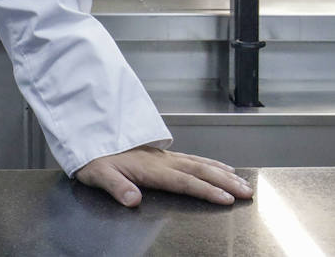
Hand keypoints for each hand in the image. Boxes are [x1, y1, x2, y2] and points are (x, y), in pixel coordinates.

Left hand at [75, 146, 252, 206]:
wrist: (87, 134)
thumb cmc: (93, 158)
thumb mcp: (98, 175)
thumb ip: (117, 187)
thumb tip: (133, 200)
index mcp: (150, 168)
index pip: (184, 181)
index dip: (206, 191)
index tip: (226, 199)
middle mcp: (161, 160)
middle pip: (200, 171)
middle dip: (225, 182)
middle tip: (247, 192)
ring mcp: (163, 156)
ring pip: (200, 163)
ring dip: (223, 173)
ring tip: (243, 182)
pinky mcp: (161, 154)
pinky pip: (193, 158)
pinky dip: (211, 163)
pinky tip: (220, 167)